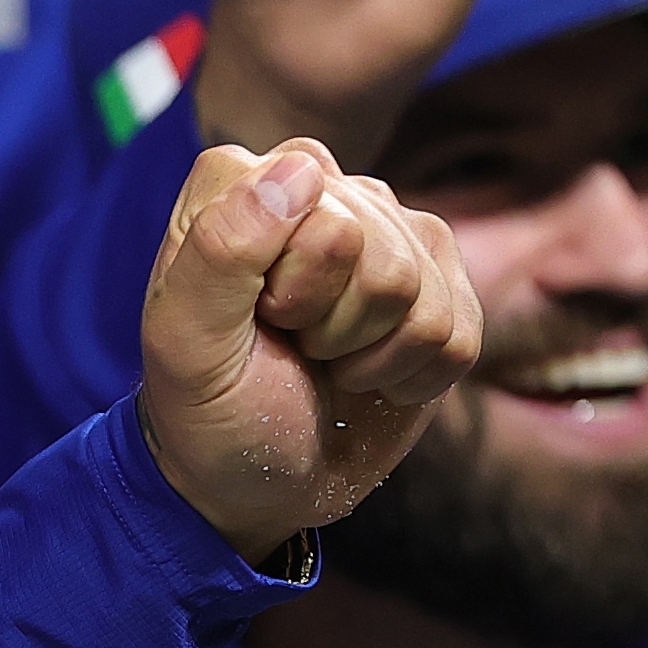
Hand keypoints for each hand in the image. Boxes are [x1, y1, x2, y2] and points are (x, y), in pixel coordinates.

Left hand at [133, 138, 478, 557]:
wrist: (262, 478)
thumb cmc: (211, 408)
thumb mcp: (187, 344)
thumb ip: (220, 251)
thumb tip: (298, 168)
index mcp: (242, 183)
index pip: (315, 198)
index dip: (292, 280)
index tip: (256, 316)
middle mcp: (321, 189)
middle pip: (378, 252)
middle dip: (333, 324)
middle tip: (291, 345)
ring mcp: (389, 230)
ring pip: (420, 289)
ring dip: (370, 354)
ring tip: (323, 360)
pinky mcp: (440, 282)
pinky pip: (459, 330)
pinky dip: (411, 377)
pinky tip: (367, 377)